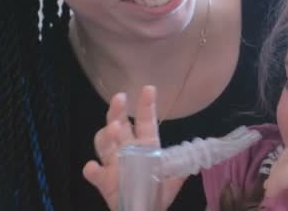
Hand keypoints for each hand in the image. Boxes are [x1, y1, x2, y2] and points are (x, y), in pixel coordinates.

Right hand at [82, 85, 185, 209]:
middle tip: (120, 98)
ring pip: (104, 143)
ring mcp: (113, 163)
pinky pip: (94, 172)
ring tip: (113, 130)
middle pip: (119, 124)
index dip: (146, 105)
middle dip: (117, 110)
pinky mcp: (103, 180)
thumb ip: (180, 167)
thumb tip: (195, 157)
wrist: (142, 210)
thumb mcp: (172, 179)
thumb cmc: (156, 191)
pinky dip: (92, 169)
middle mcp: (127, 149)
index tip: (148, 89)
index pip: (145, 120)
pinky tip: (93, 167)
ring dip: (107, 135)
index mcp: (145, 145)